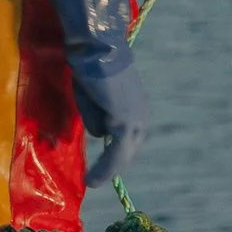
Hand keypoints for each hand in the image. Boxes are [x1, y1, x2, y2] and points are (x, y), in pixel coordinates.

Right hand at [38, 0, 150, 188]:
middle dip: (113, 164)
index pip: (127, 138)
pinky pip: (116, 154)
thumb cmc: (90, 66)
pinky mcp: (125, 123)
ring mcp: (136, 120)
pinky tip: (92, 180)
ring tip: (92, 182)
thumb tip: (100, 136)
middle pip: (128, 149)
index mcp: (135, 107)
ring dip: (107, 169)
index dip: (116, 153)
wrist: (95, 50)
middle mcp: (141, 116)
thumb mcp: (92, 98)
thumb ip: (97, 117)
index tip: (102, 165)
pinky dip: (105, 169)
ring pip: (123, 154)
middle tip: (95, 178)